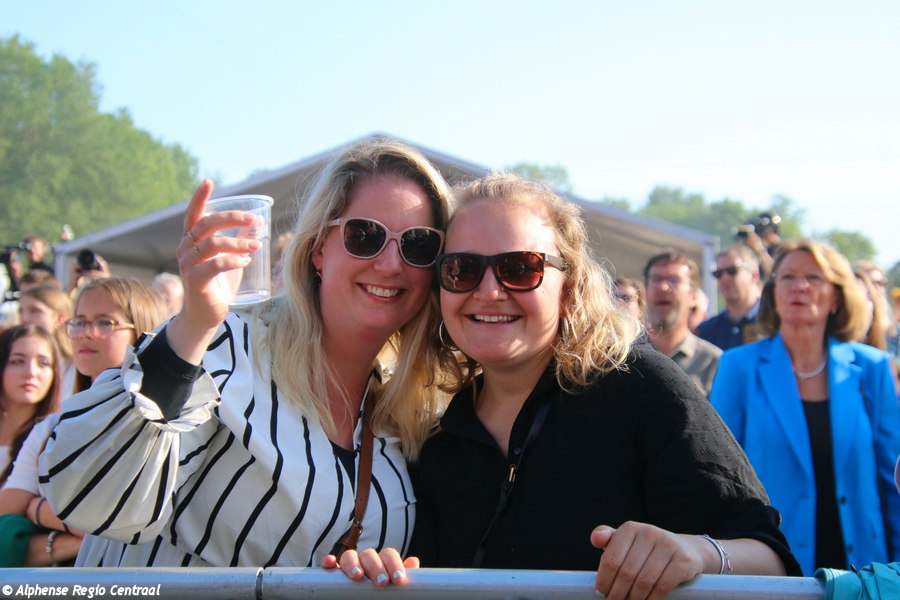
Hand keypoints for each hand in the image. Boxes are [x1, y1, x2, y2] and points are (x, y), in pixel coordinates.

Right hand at [168, 179, 260, 363]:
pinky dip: (233, 260)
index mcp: (190, 241)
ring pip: (213, 243)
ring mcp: (188, 265)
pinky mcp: (195, 280)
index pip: (192, 214)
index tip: (208, 181)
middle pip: (206, 225)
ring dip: (239, 242)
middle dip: (231, 218)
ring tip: (256, 245)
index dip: (199, 197)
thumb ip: (237, 240)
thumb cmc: (217, 284)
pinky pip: (215, 264)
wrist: (204, 316)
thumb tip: (256, 222)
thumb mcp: (229, 258)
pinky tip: (246, 261)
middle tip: (252, 219)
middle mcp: (185, 249)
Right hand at [322, 548, 418, 585]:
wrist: (366, 598)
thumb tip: (413, 561)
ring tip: (358, 577)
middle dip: (376, 567)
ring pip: (349, 556)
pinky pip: (329, 564)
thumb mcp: (393, 586)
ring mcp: (349, 566)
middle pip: (369, 554)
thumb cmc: (381, 594)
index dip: (394, 564)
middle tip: (382, 583)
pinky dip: (329, 561)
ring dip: (353, 564)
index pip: (388, 554)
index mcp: (382, 561)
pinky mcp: (333, 574)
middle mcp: (365, 561)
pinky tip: (331, 563)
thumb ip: (401, 574)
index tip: (398, 579)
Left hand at [591, 522, 705, 599]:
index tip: (601, 594)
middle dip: (617, 593)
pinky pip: (662, 586)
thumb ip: (608, 540)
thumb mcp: (627, 542)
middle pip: (627, 572)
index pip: (611, 559)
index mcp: (630, 528)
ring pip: (644, 581)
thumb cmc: (646, 550)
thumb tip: (595, 539)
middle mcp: (649, 533)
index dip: (604, 581)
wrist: (685, 550)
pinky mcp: (683, 560)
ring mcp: (668, 545)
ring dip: (634, 599)